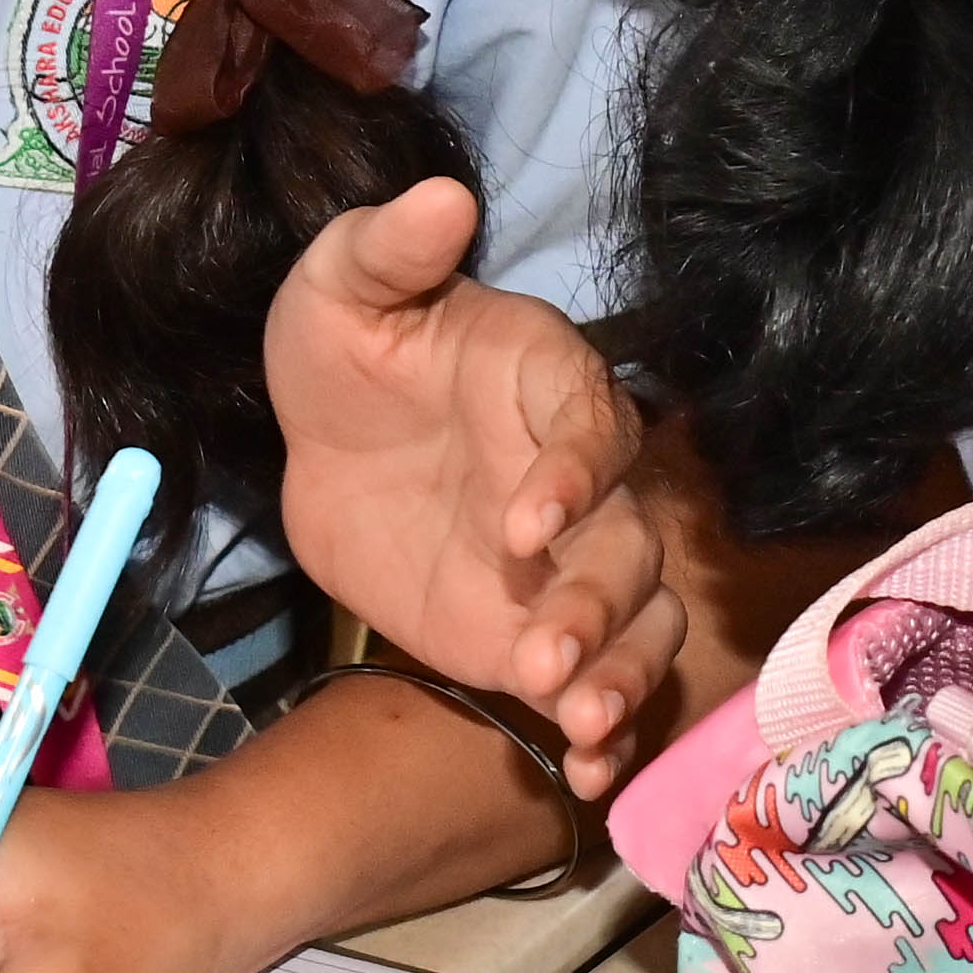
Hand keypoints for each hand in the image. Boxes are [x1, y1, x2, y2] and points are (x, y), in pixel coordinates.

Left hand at [265, 180, 678, 792]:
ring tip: (575, 724)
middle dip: (597, 606)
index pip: (587, 425)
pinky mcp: (546, 633)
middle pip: (629, 543)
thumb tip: (440, 195)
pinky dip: (605, 735)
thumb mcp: (339, 290)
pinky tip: (581, 777)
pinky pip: (603, 687)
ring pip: (641, 621)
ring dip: (618, 676)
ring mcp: (574, 566)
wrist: (331, 449)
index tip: (525, 523)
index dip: (572, 472)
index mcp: (544, 382)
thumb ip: (384, 250)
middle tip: (544, 659)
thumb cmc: (351, 354)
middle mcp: (582, 478)